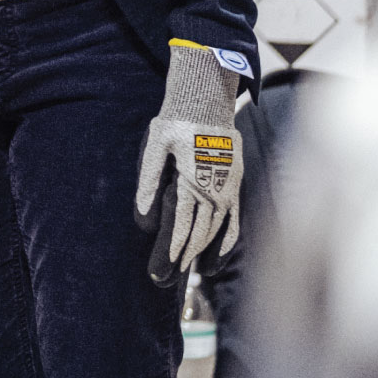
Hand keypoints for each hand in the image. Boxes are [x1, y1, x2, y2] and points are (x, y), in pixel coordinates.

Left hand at [134, 42, 246, 286]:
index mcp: (194, 178)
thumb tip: (143, 217)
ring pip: (219, 226)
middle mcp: (216, 186)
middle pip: (202, 230)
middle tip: (170, 276)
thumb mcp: (155, 145)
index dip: (175, 247)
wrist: (206, 100)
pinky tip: (220, 254)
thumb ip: (148, 180)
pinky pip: (235, 216)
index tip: (166, 267)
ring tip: (195, 271)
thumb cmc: (176, 122)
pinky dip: (228, 238)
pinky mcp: (235, 181)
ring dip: (207, 250)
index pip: (183, 222)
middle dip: (186, 255)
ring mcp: (229, 185)